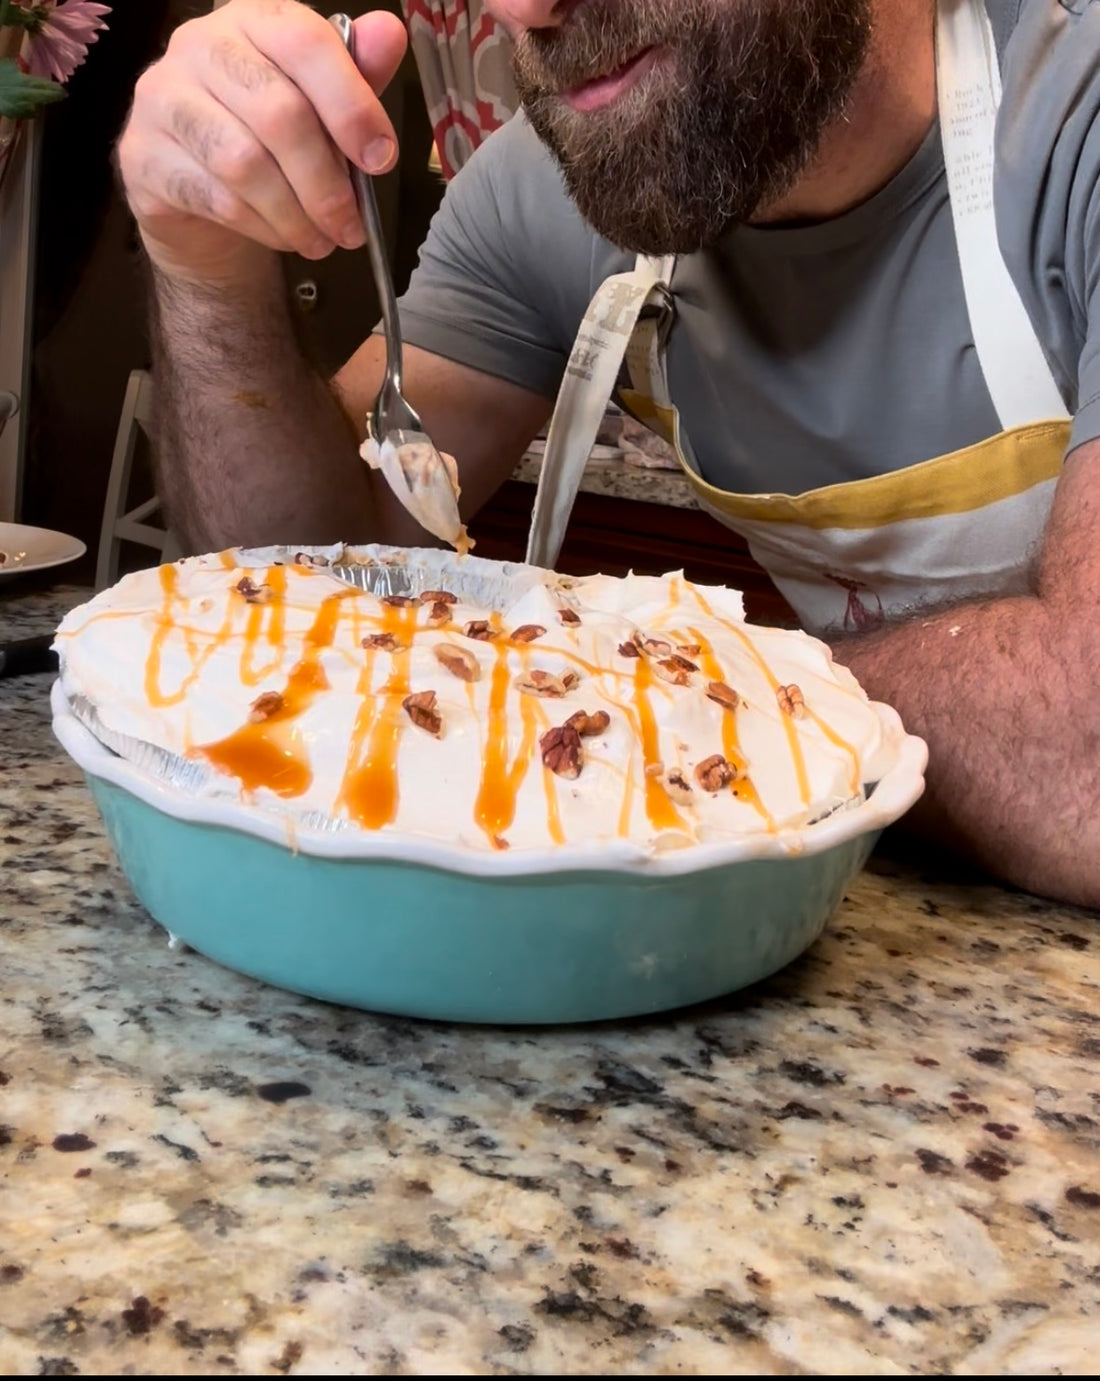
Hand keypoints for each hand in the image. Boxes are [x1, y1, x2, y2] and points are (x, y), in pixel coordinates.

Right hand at [116, 0, 407, 285]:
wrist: (201, 200)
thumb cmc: (270, 143)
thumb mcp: (324, 107)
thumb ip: (357, 75)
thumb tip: (389, 34)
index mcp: (252, 20)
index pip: (304, 41)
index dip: (351, 104)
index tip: (381, 159)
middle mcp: (199, 46)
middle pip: (278, 113)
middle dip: (327, 183)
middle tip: (351, 226)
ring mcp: (162, 98)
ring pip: (244, 163)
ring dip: (296, 215)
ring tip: (322, 240)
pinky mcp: (142, 155)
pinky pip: (216, 199)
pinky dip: (262, 228)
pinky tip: (283, 238)